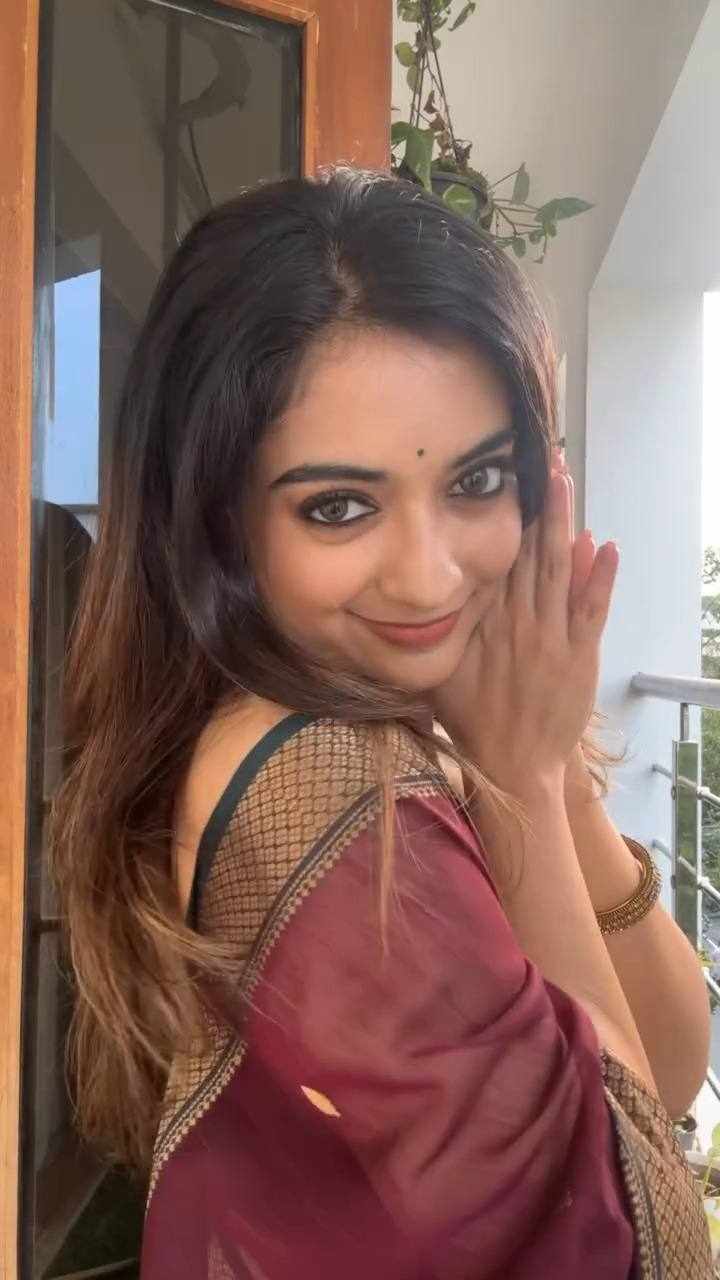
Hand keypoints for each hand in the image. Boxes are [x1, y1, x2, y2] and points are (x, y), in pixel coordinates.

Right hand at [430, 453, 618, 799]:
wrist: (514, 765)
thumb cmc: (472, 721)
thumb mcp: (437, 675)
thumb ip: (429, 638)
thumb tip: (405, 607)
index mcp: (483, 621)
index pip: (495, 557)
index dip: (503, 516)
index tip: (507, 476)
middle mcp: (517, 621)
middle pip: (528, 549)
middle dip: (537, 502)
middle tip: (542, 456)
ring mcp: (552, 637)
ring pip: (558, 568)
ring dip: (564, 522)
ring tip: (564, 479)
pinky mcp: (580, 655)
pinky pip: (591, 609)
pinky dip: (599, 578)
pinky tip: (604, 545)